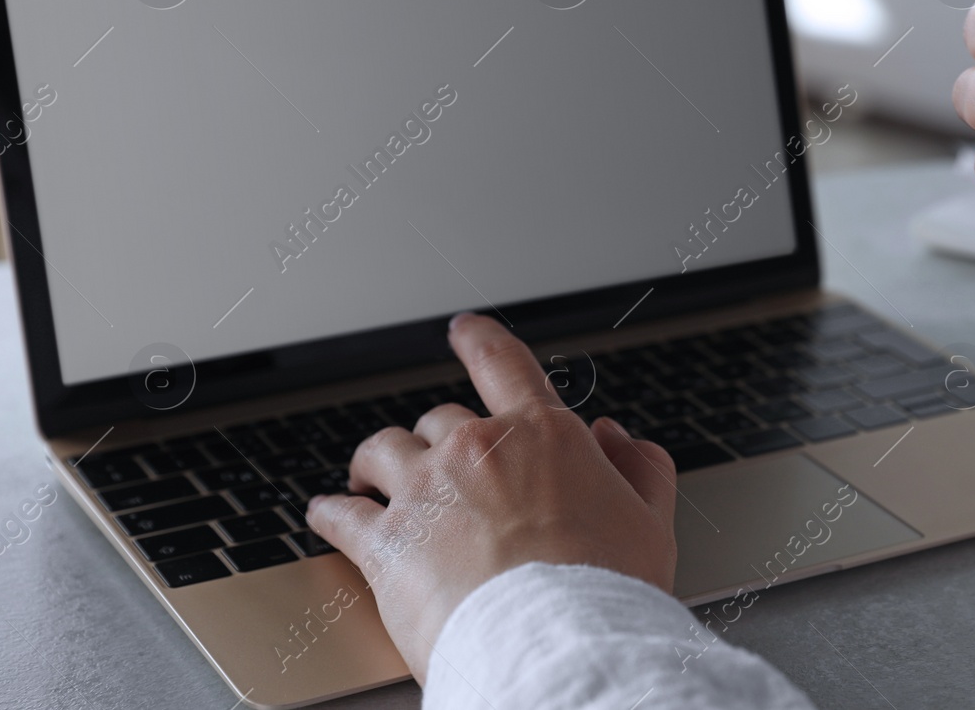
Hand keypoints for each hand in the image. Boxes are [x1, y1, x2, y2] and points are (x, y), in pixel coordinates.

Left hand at [307, 312, 678, 682]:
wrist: (553, 644)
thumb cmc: (605, 590)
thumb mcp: (649, 522)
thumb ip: (640, 470)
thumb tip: (620, 440)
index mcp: (542, 435)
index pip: (502, 362)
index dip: (478, 339)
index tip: (462, 330)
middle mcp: (477, 449)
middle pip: (440, 419)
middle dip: (437, 439)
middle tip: (438, 464)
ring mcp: (425, 491)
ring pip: (381, 451)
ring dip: (374, 462)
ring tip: (367, 477)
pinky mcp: (384, 543)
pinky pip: (340, 514)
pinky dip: (329, 511)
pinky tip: (325, 515)